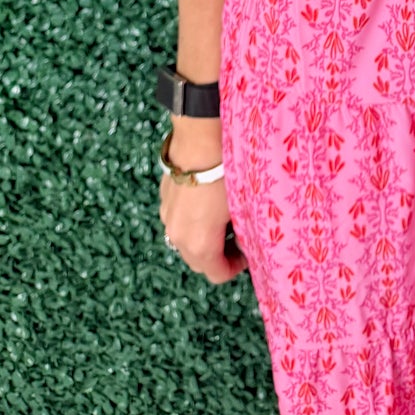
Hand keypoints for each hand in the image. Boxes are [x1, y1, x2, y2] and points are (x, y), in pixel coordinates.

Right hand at [158, 118, 246, 284]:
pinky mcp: (164, 198)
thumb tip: (250, 240)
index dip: (235, 268)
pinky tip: (206, 201)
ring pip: (185, 241)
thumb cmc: (227, 175)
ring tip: (223, 219)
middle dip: (218, 255)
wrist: (200, 140)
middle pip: (198, 261)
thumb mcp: (243, 206)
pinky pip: (178, 220)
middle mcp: (178, 236)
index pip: (217, 274)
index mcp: (200, 244)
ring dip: (203, 238)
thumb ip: (245, 232)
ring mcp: (167, 217)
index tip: (248, 254)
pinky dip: (191, 220)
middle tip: (238, 238)